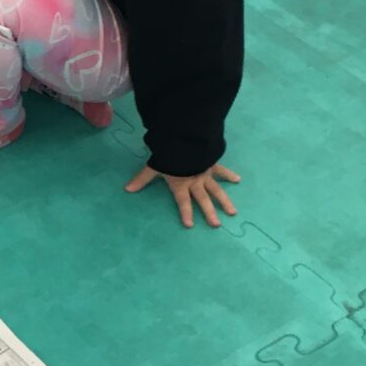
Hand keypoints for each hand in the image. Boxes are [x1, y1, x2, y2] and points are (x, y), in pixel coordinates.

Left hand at [125, 161, 239, 227]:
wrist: (186, 140)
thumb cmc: (170, 155)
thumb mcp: (154, 167)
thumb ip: (142, 179)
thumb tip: (127, 190)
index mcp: (181, 184)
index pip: (183, 202)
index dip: (185, 213)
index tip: (189, 225)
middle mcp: (195, 182)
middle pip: (203, 200)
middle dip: (209, 213)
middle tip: (216, 225)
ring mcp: (205, 174)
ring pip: (216, 190)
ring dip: (224, 201)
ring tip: (232, 212)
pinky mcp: (212, 164)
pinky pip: (221, 170)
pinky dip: (229, 174)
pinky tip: (238, 179)